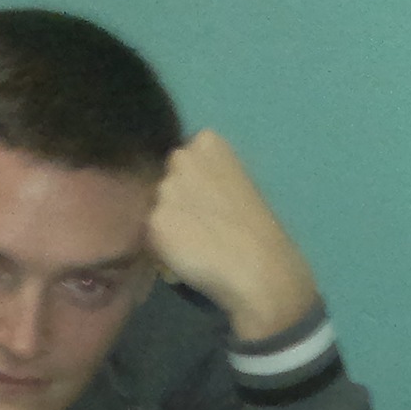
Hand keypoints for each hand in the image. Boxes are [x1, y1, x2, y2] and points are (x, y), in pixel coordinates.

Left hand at [148, 131, 321, 341]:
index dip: (193, 183)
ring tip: (195, 242)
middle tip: (200, 224)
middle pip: (164, 177)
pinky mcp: (155, 219)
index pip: (184, 157)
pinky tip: (186, 255)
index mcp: (208, 141)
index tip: (211, 202)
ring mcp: (166, 188)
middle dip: (175, 198)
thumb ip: (208, 176)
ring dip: (167, 222)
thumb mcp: (238, 183)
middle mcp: (182, 156)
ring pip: (155, 206)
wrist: (260, 268)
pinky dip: (162, 245)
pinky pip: (150, 233)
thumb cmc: (260, 231)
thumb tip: (186, 192)